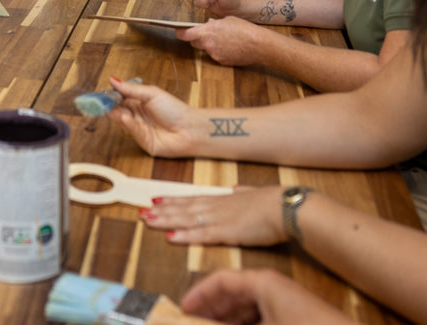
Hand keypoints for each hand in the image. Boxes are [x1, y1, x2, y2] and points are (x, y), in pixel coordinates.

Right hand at [106, 78, 200, 157]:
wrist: (190, 128)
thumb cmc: (174, 109)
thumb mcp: (151, 94)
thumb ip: (130, 89)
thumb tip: (112, 79)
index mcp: (139, 101)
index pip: (119, 98)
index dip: (110, 96)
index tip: (99, 93)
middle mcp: (137, 115)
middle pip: (118, 110)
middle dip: (108, 106)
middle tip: (98, 102)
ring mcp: (139, 128)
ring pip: (122, 120)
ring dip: (117, 114)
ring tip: (112, 109)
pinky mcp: (142, 141)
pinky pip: (132, 131)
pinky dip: (128, 124)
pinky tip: (125, 117)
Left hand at [139, 186, 285, 246]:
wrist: (285, 207)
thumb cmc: (273, 202)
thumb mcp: (253, 193)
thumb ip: (242, 193)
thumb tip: (236, 189)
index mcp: (222, 199)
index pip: (191, 199)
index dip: (172, 201)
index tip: (156, 200)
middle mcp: (216, 207)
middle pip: (183, 208)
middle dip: (161, 211)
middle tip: (141, 210)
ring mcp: (219, 219)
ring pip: (186, 219)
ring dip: (164, 220)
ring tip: (146, 220)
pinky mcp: (226, 233)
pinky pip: (200, 235)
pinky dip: (183, 236)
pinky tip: (169, 237)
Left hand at [177, 17, 266, 68]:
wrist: (258, 45)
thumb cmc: (245, 29)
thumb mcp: (227, 20)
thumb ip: (215, 24)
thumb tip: (209, 25)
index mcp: (207, 32)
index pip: (185, 34)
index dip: (180, 33)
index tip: (178, 31)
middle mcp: (208, 44)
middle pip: (194, 43)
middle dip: (197, 39)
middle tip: (206, 34)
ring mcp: (214, 54)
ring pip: (206, 49)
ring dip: (210, 45)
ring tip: (225, 40)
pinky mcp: (221, 62)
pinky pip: (216, 55)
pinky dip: (220, 51)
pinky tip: (230, 47)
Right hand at [181, 269, 348, 324]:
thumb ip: (231, 324)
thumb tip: (203, 323)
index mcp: (262, 281)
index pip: (221, 280)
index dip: (199, 294)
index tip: (183, 309)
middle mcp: (270, 285)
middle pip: (231, 294)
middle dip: (211, 310)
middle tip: (193, 322)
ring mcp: (282, 300)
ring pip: (245, 308)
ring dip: (227, 319)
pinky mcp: (292, 314)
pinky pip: (259, 316)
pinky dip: (244, 323)